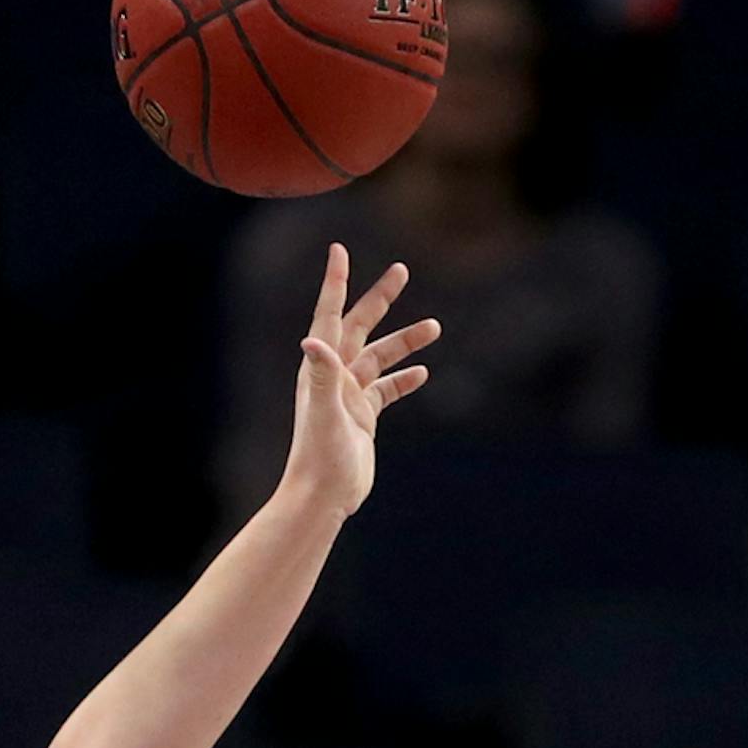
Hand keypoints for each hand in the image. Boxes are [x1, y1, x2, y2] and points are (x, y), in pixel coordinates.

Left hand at [281, 243, 437, 518]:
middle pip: (359, 327)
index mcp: (320, 369)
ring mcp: (349, 397)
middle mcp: (333, 377)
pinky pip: (387, 390)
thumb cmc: (319, 457)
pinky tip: (422, 373)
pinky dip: (403, 379)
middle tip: (401, 270)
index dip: (335, 282)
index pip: (330, 315)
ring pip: (381, 359)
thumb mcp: (324, 412)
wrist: (322, 498)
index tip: (339, 250)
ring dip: (405, 341)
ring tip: (435, 326)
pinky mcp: (363, 418)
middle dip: (380, 299)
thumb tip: (312, 340)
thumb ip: (321, 375)